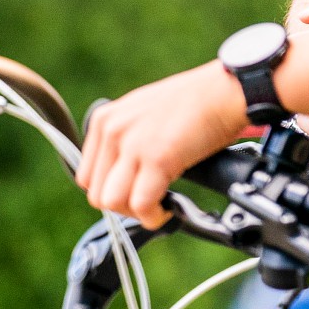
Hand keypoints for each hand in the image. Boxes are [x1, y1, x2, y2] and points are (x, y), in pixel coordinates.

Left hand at [77, 62, 248, 224]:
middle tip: (148, 203)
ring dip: (134, 213)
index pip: (86, 176)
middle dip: (122, 206)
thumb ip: (124, 139)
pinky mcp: (156, 158)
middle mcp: (112, 130)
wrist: (222, 92)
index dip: (110, 192)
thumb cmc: (192, 105)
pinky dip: (153, 216)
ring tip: (156, 206)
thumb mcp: (141, 114)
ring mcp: (132, 144)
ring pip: (111, 202)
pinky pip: (141, 204)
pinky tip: (166, 210)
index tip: (132, 193)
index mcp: (104, 120)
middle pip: (95, 193)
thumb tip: (121, 175)